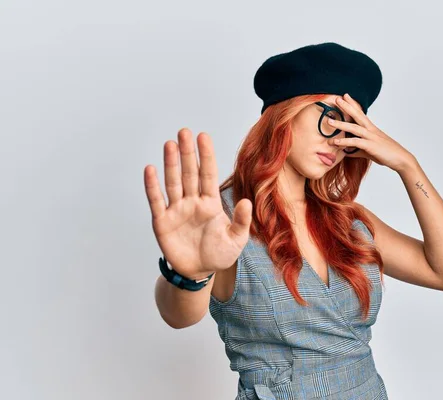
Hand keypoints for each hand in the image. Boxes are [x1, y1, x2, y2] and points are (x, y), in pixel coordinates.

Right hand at [143, 128, 252, 279]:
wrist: (199, 272)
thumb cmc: (219, 254)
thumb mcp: (236, 240)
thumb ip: (242, 221)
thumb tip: (247, 202)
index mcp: (211, 203)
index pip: (208, 174)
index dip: (206, 156)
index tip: (203, 136)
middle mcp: (192, 202)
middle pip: (189, 173)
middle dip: (187, 153)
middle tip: (184, 132)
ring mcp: (176, 210)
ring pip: (173, 182)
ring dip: (171, 164)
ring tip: (170, 144)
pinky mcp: (162, 222)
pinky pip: (157, 201)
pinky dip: (152, 186)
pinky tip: (151, 169)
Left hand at [326, 93, 415, 172]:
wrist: (401, 159)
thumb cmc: (386, 154)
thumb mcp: (368, 151)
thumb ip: (356, 150)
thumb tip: (345, 152)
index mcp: (371, 129)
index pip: (360, 113)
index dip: (353, 104)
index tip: (345, 96)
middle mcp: (371, 130)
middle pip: (357, 115)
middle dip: (346, 107)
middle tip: (336, 99)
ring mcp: (371, 137)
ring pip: (354, 127)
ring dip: (341, 124)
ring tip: (329, 121)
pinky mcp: (370, 146)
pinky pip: (355, 142)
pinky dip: (344, 141)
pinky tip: (335, 142)